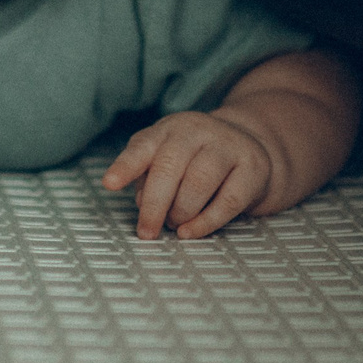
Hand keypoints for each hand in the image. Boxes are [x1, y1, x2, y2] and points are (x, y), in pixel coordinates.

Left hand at [102, 111, 273, 239]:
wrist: (251, 147)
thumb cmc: (198, 158)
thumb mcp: (168, 158)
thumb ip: (148, 177)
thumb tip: (140, 201)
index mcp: (169, 130)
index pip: (143, 145)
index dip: (125, 166)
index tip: (110, 184)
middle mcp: (197, 131)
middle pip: (170, 166)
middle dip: (154, 204)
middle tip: (146, 230)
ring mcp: (228, 146)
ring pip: (198, 182)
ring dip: (181, 212)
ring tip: (175, 224)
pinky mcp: (253, 168)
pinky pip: (228, 200)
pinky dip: (205, 222)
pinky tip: (190, 232)